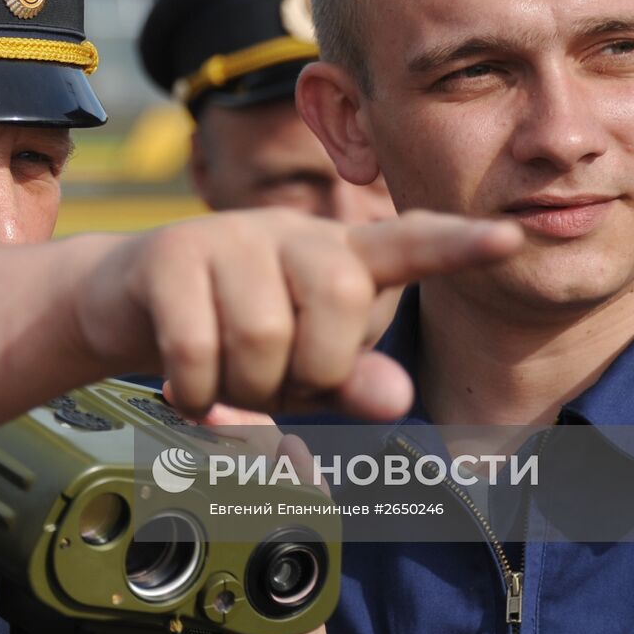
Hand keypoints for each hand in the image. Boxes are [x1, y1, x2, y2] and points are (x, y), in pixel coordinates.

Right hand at [76, 209, 521, 419]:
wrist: (123, 300)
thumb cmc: (232, 330)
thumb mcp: (300, 364)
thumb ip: (352, 378)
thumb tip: (396, 399)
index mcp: (337, 256)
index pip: (408, 244)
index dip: (458, 246)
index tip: (510, 238)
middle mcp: (289, 234)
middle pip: (339, 304)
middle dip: (311, 372)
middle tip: (277, 383)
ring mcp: (228, 236)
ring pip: (266, 336)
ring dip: (246, 387)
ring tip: (227, 381)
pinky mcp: (170, 254)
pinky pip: (199, 346)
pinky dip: (196, 391)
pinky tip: (185, 386)